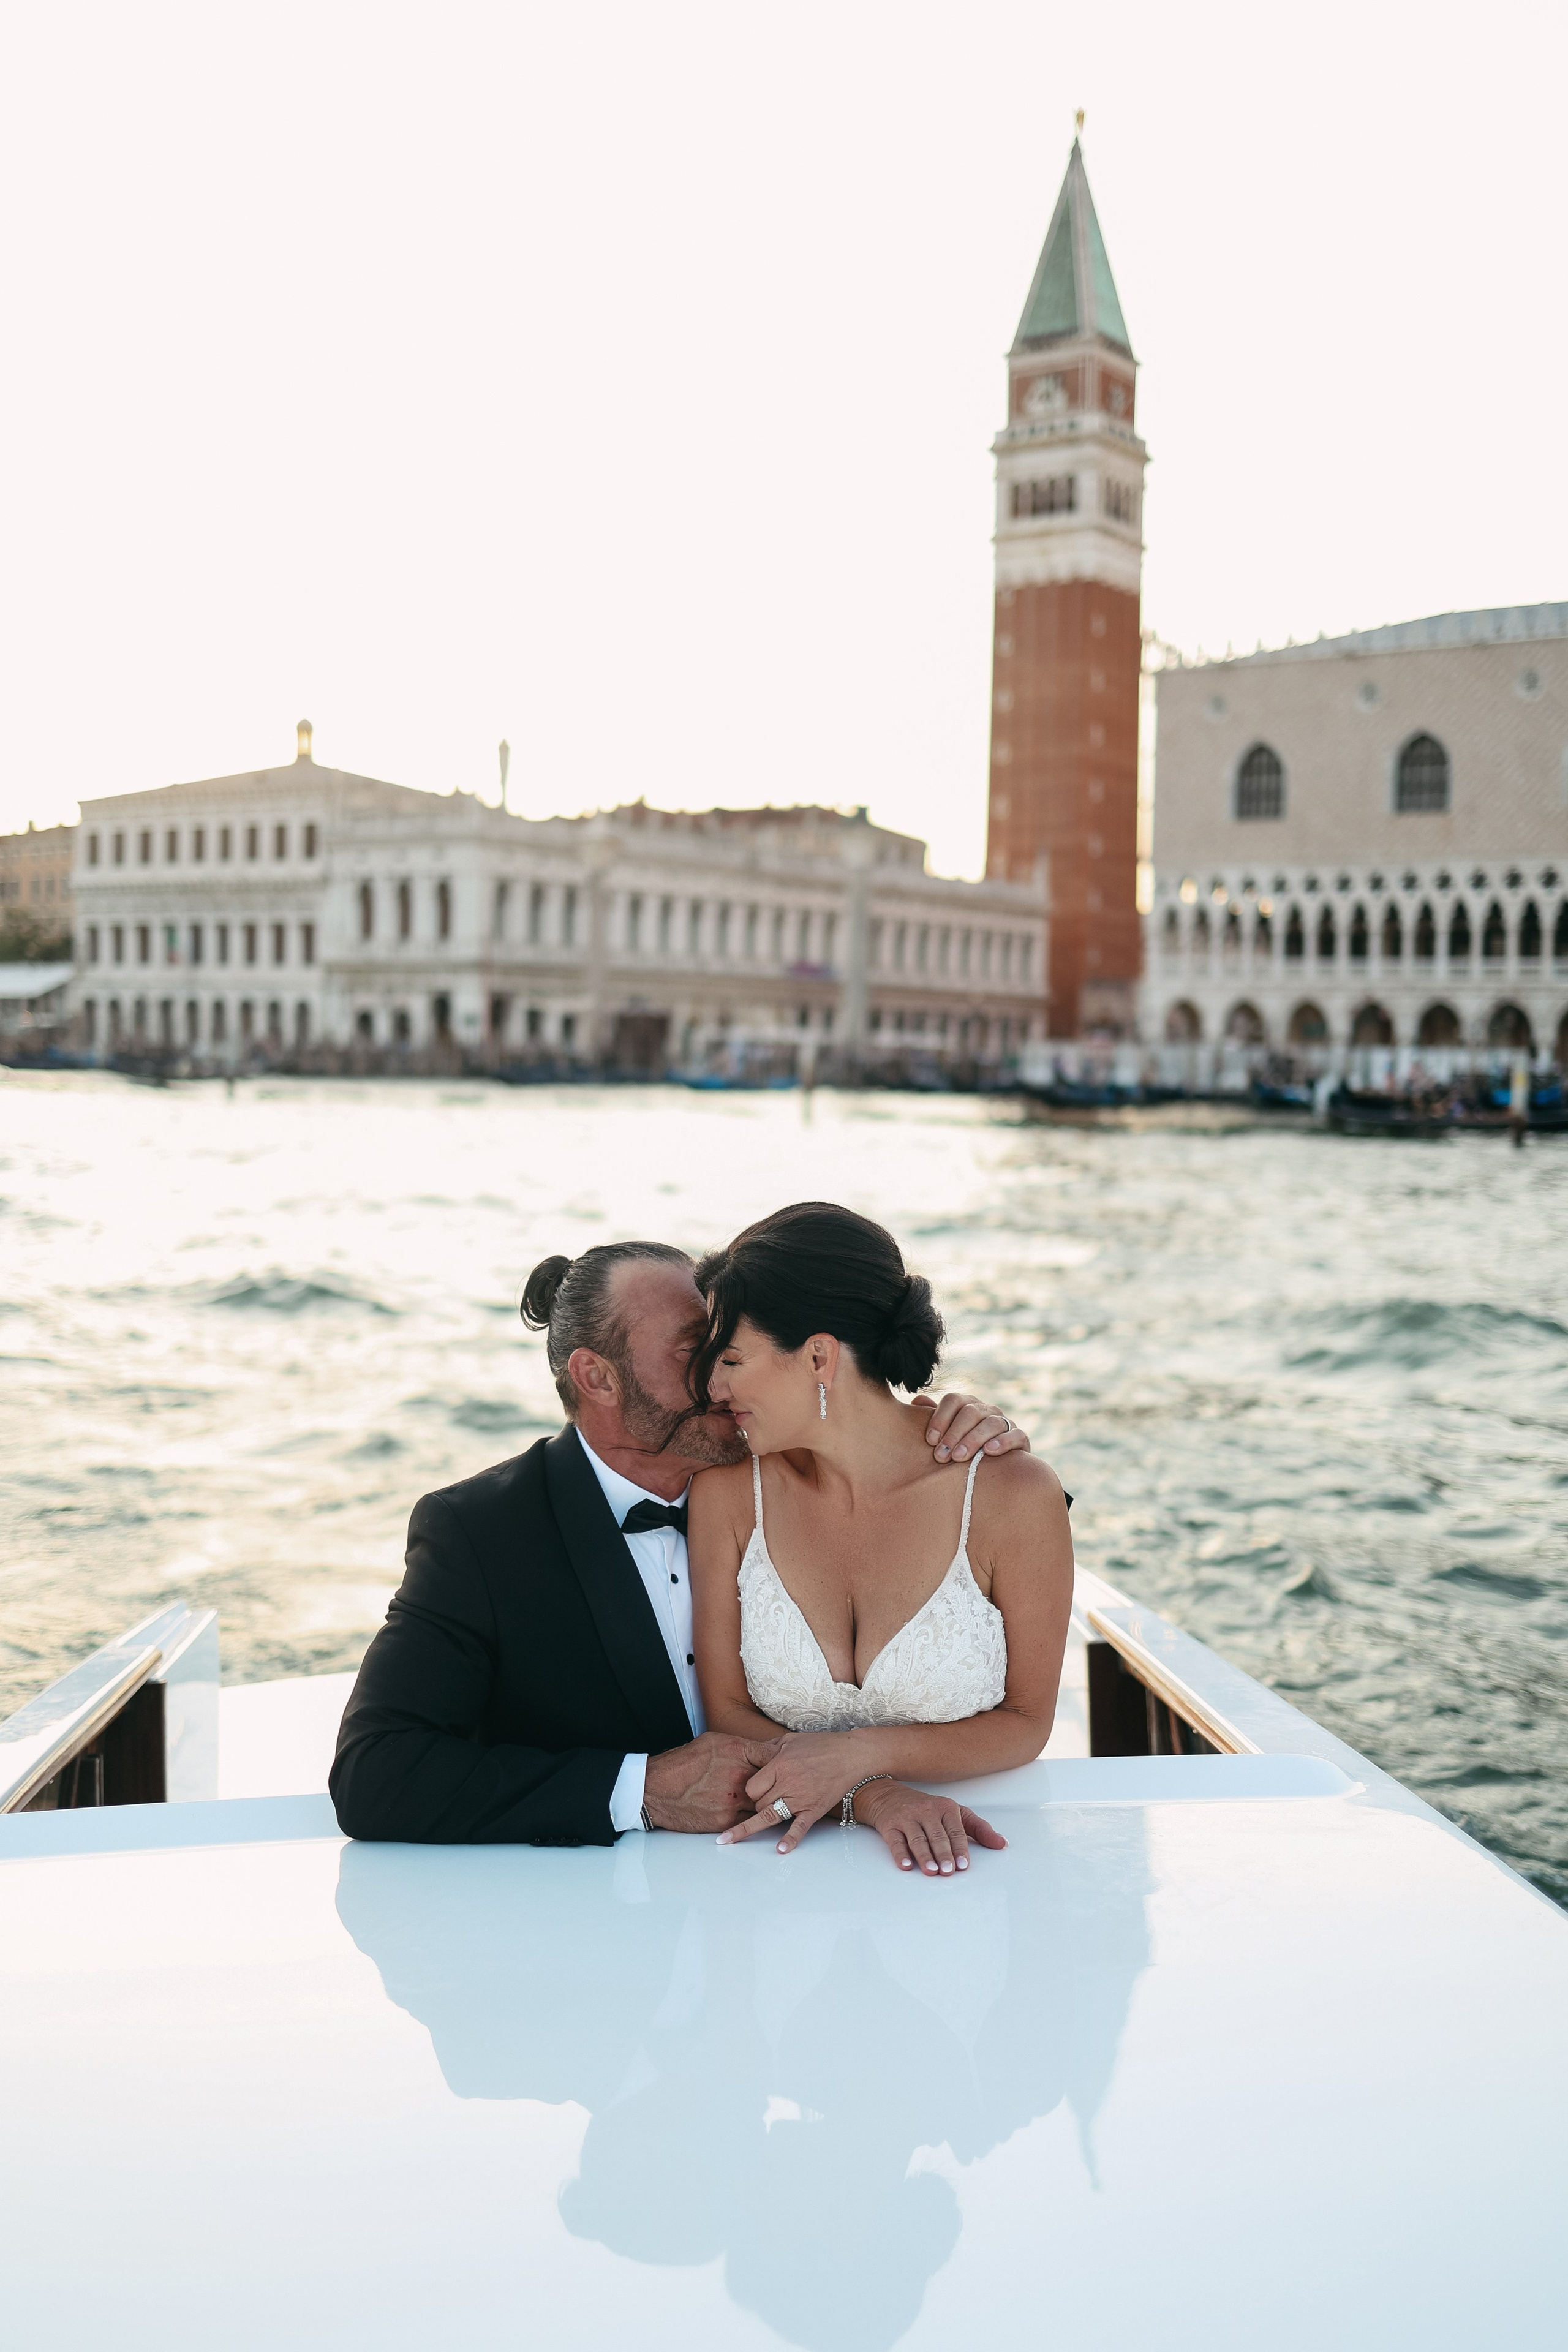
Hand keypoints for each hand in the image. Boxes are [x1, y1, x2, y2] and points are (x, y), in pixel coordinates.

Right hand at [643, 1733, 783, 1833]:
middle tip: (787, 1783)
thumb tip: (761, 1750)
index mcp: (736, 1750)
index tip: (786, 1763)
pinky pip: (750, 1819)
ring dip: (769, 1802)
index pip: (772, 1754)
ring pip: (765, 1802)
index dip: (780, 1759)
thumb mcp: (712, 1742)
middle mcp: (738, 1774)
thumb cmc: (683, 1763)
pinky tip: (756, 1814)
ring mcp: (733, 1799)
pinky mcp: (726, 1820)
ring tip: (776, 1802)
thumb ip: (739, 1746)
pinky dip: (753, 1817)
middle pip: (774, 1780)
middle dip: (779, 1782)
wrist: (657, 1789)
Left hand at [724, 1732, 861, 1848]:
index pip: (751, 1786)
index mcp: (779, 1764)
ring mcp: (801, 1798)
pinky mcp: (814, 1809)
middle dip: (757, 1805)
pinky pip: (800, 1827)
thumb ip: (768, 1749)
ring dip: (749, 1828)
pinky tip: (780, 1850)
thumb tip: (749, 1754)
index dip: (750, 1790)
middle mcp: (787, 1783)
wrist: (851, 1754)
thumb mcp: (789, 1740)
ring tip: (727, 1840)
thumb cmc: (821, 1745)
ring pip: (769, 1816)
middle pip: (758, 1803)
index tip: (755, 1790)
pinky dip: (790, 1839)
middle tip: (763, 1803)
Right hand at [857, 1780, 1007, 1874]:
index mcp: (946, 1808)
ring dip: (924, 1856)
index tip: (964, 1865)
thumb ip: (979, 1829)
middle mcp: (927, 1811)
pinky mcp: (890, 1826)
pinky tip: (906, 1865)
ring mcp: (907, 1818)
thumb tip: (1001, 1844)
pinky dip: (900, 1854)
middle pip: (937, 1836)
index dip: (960, 1849)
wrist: (888, 1796)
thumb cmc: (927, 1809)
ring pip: (917, 1839)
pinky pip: (896, 1841)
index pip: (956, 1831)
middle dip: (943, 1854)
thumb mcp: (955, 1813)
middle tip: (948, 1870)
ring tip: (931, 1871)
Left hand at [913, 1390, 1031, 1463]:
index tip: (930, 1440)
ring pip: (991, 1423)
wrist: (994, 1468)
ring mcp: (1005, 1422)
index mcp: (967, 1405)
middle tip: (941, 1456)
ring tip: (959, 1457)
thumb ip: (934, 1418)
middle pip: (970, 1412)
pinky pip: (1016, 1435)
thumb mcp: (947, 1434)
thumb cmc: (962, 1448)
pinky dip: (1003, 1442)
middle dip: (954, 1434)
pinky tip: (989, 1452)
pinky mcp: (1020, 1438)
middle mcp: (986, 1410)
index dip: (940, 1418)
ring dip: (973, 1439)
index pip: (953, 1400)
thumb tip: (917, 1400)